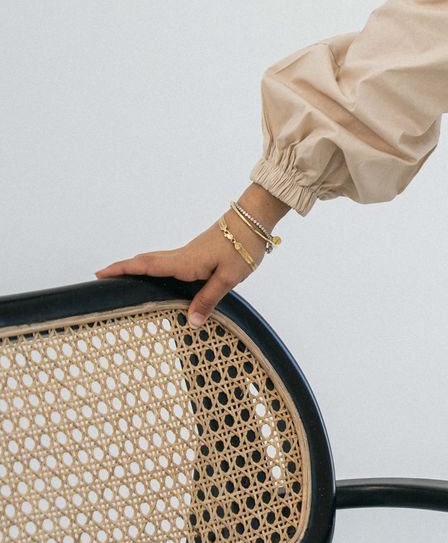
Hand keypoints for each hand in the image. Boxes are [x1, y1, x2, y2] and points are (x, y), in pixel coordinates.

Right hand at [95, 217, 260, 328]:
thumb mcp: (228, 277)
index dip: (122, 270)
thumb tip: (191, 322)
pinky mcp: (197, 252)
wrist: (254, 220)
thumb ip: (208, 299)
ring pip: (156, 259)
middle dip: (123, 268)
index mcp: (184, 262)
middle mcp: (182, 256)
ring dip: (137, 266)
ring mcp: (189, 252)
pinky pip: (168, 260)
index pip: (146, 266)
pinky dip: (154, 266)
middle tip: (102, 277)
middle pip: (145, 261)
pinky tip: (159, 275)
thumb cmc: (242, 246)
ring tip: (123, 278)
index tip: (99, 274)